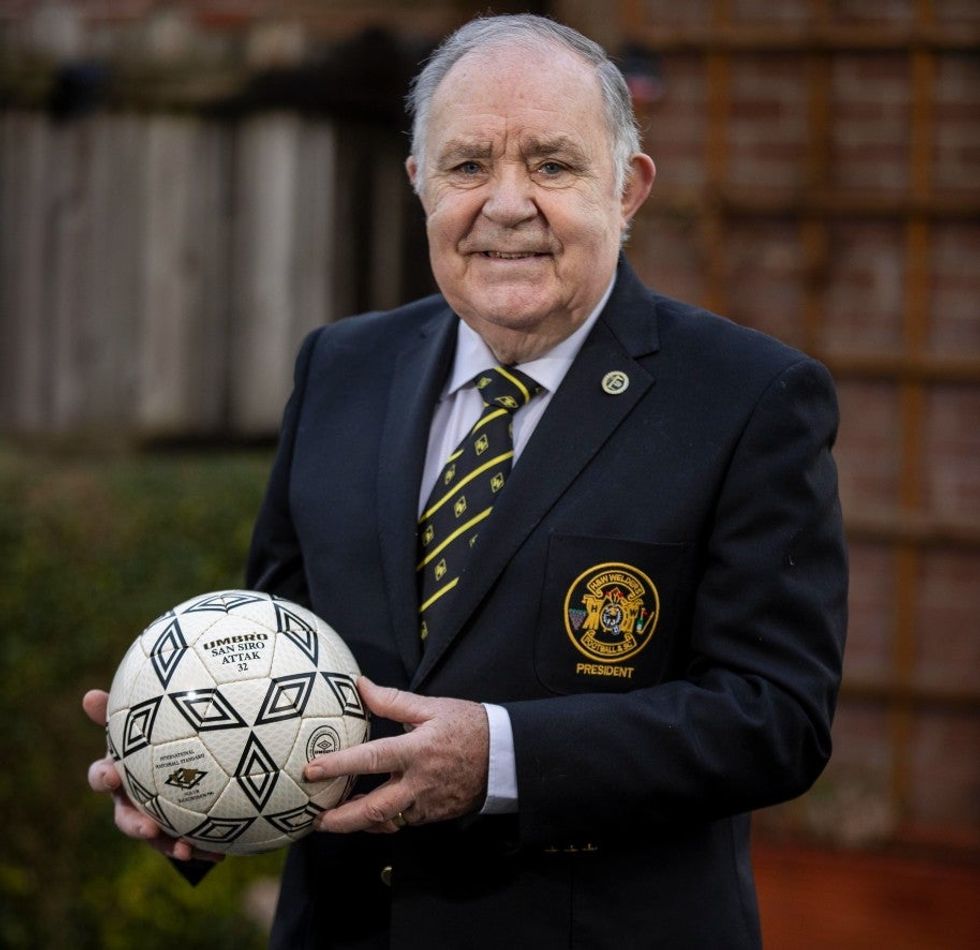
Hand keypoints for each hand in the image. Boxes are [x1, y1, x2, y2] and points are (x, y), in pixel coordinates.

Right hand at [83, 689, 223, 863]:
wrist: (188, 750)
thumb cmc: (159, 729)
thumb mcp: (143, 717)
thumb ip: (122, 710)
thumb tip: (88, 695)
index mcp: (119, 772)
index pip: (101, 776)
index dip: (103, 777)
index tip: (112, 774)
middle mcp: (131, 798)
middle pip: (125, 817)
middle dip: (134, 825)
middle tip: (148, 828)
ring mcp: (153, 816)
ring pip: (156, 837)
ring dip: (167, 845)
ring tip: (184, 851)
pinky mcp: (177, 828)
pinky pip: (186, 841)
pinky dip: (200, 847)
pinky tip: (219, 851)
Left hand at [306, 676, 488, 833]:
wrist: (505, 756)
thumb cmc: (468, 726)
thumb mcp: (432, 707)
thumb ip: (393, 700)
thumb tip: (361, 685)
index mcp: (416, 750)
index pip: (371, 759)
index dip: (339, 765)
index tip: (312, 769)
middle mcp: (419, 782)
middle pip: (374, 810)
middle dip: (341, 819)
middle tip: (316, 819)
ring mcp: (427, 803)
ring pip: (386, 822)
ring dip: (358, 824)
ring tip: (335, 820)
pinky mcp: (434, 815)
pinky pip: (403, 822)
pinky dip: (383, 821)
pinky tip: (369, 815)